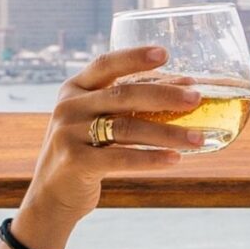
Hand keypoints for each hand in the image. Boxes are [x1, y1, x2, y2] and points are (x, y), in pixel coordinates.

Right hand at [18, 44, 204, 236]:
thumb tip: (185, 86)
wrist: (51, 195)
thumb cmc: (85, 152)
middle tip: (195, 98)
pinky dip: (150, 158)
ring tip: (198, 138)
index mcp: (75, 89)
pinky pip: (121, 157)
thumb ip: (129, 105)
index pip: (106, 64)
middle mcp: (69, 106)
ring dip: (167, 132)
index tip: (165, 53)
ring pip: (127, 127)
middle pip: (124, 94)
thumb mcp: (97, 122)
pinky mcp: (76, 161)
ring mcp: (69, 133)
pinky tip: (174, 159)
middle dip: (164, 95)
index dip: (134, 57)